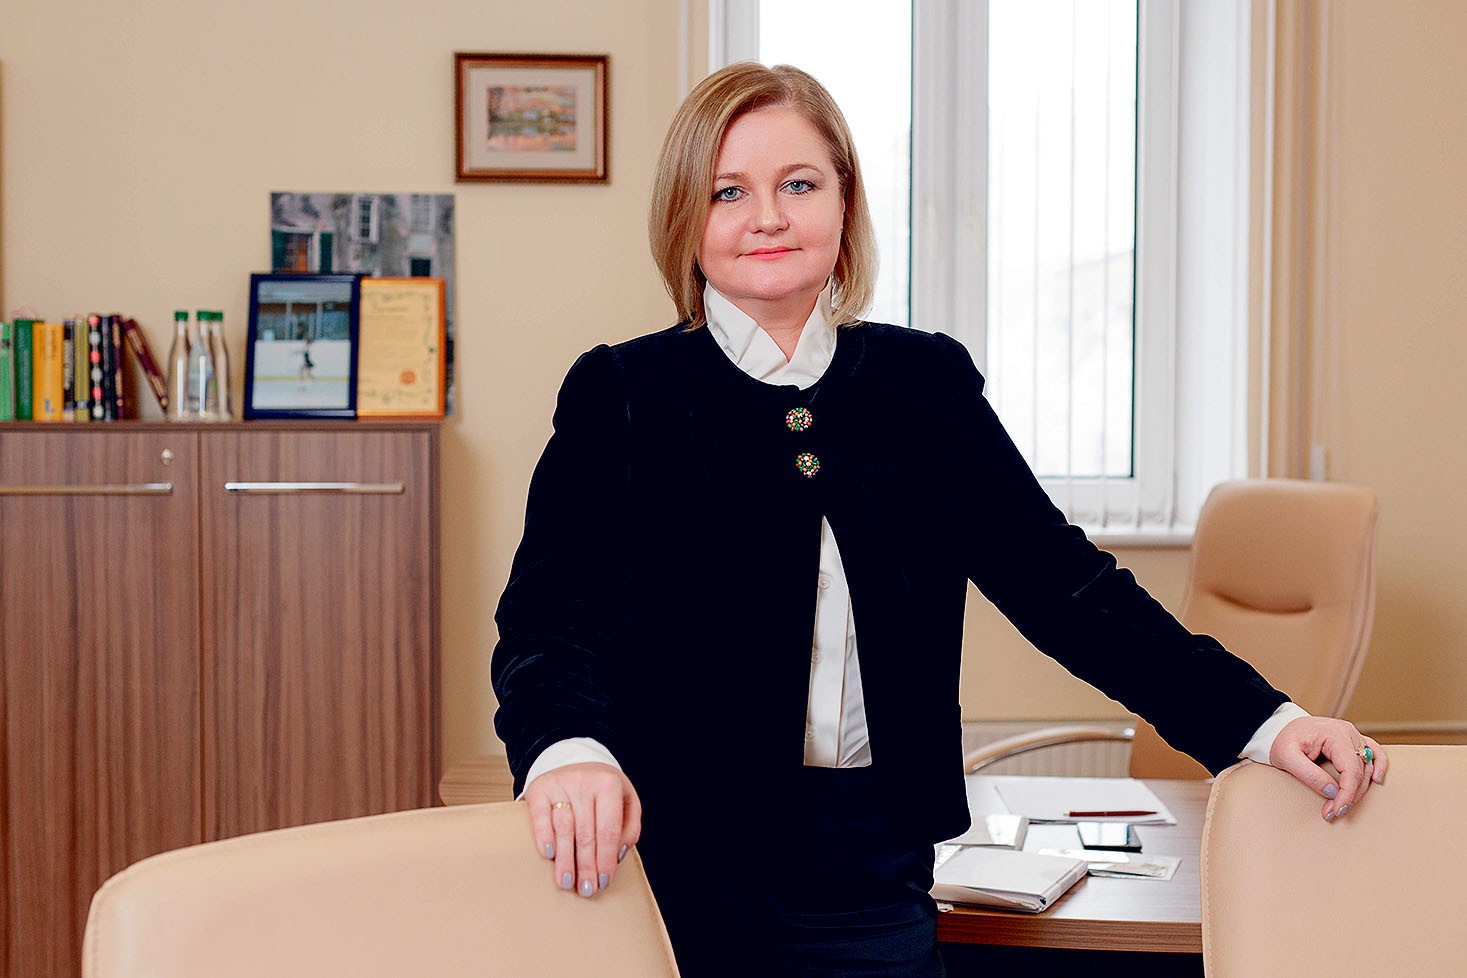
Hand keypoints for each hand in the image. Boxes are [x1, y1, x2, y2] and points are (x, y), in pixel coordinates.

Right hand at [523, 762, 641, 897]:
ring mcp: (560, 784)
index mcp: (609, 785)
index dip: (606, 859)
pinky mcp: (539, 789)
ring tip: (567, 882)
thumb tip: (618, 854)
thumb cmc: (602, 789)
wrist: (573, 759)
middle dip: (587, 866)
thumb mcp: (626, 799)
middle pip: (586, 833)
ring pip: (564, 828)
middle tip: (586, 890)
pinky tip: (549, 855)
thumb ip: (630, 826)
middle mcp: (584, 782)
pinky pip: (540, 816)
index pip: (609, 830)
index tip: (604, 881)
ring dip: (565, 859)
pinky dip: (544, 836)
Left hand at [1269, 716, 1386, 821]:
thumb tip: (1333, 792)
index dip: (1346, 794)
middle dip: (1349, 796)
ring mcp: (1352, 735)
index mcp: (1333, 734)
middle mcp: (1347, 732)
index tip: (1335, 810)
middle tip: (1332, 812)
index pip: (1350, 770)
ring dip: (1360, 788)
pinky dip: (1379, 766)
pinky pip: (1374, 752)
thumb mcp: (1286, 757)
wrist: (1279, 727)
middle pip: (1360, 771)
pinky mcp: (1352, 740)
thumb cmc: (1281, 740)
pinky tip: (1377, 780)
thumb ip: (1309, 775)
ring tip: (1344, 804)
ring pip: (1367, 766)